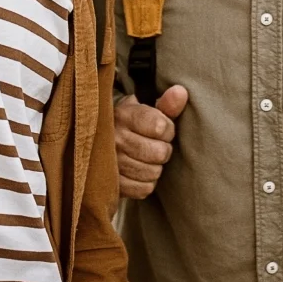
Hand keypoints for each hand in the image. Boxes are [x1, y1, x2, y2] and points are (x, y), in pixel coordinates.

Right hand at [113, 85, 187, 199]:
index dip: (168, 130)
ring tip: (146, 158)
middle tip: (154, 145)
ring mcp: (110, 163)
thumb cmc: (131, 124)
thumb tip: (181, 92)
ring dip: (155, 167)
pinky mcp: (112, 184)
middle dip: (163, 149)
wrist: (101, 141)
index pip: (160, 127)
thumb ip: (166, 104)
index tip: (160, 128)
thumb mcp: (146, 109)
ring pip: (153, 173)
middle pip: (159, 153)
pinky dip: (146, 183)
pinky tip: (140, 171)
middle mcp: (113, 139)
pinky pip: (144, 189)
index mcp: (123, 115)